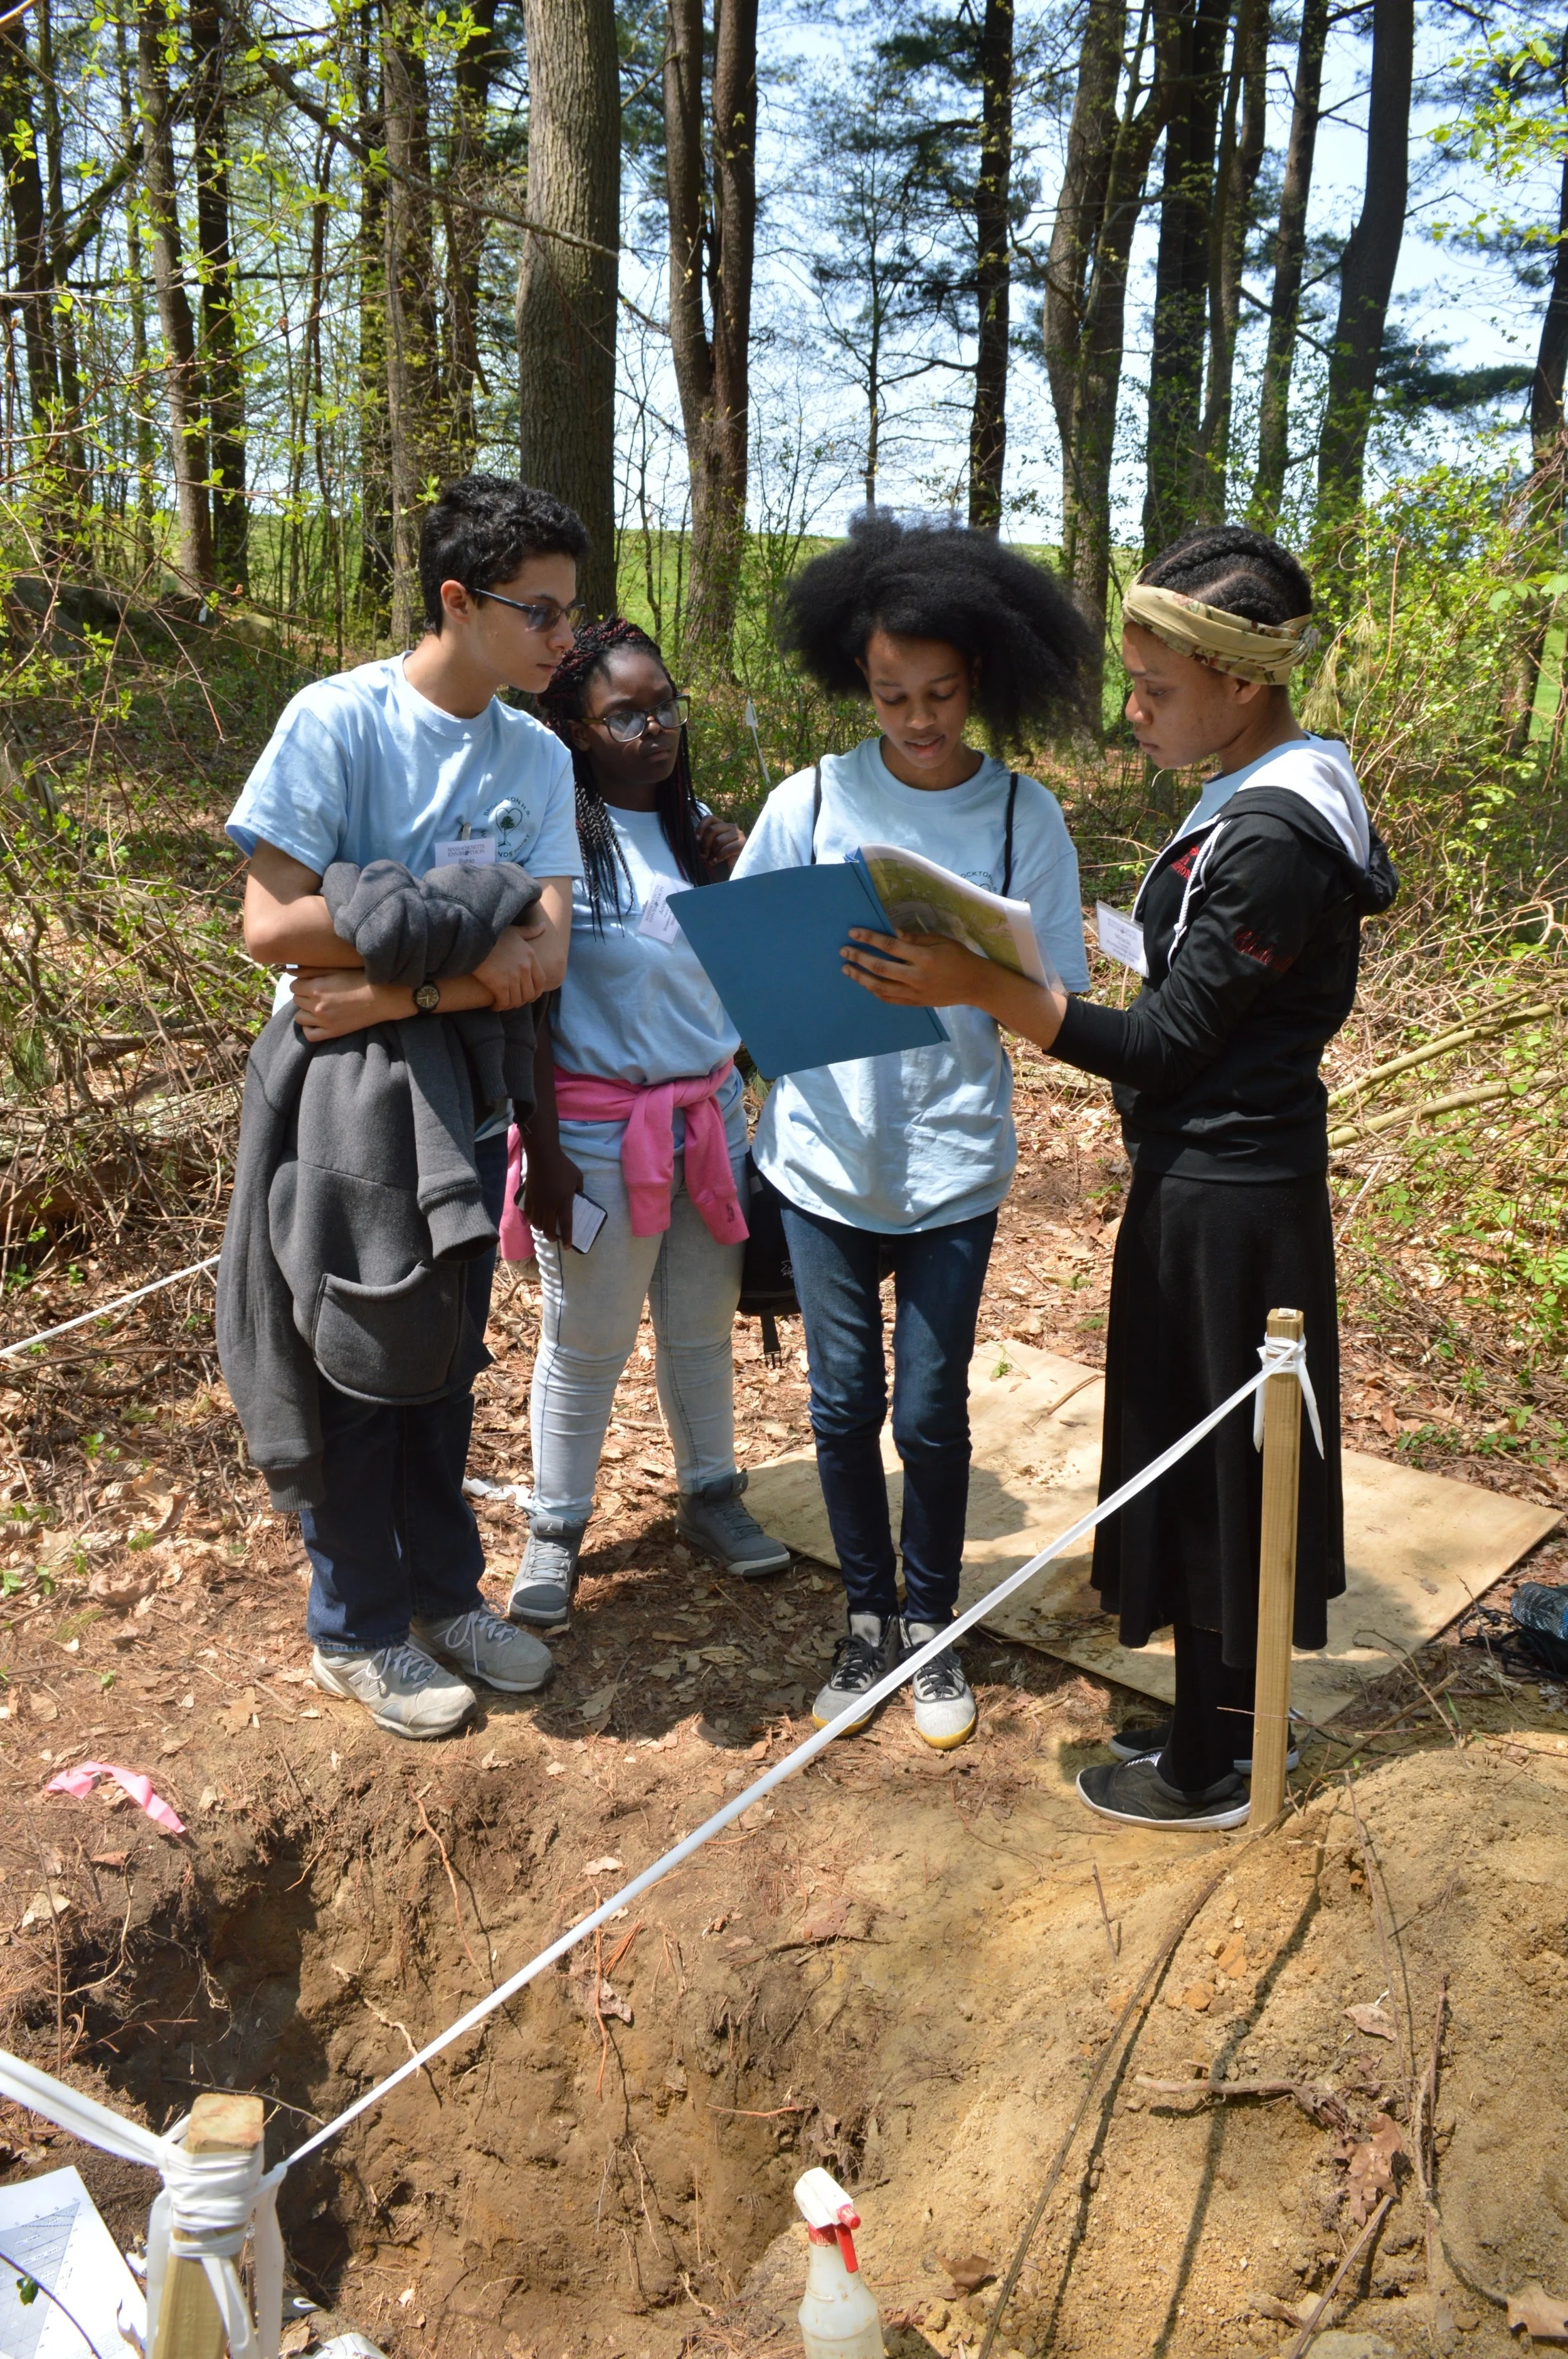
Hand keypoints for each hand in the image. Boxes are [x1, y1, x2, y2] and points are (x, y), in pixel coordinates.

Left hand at [290, 968, 404, 1040]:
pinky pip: (310, 1035)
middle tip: (317, 993)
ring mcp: (324, 1021)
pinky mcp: (333, 1032)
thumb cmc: (361, 978)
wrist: (383, 997)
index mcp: (316, 987)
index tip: (311, 982)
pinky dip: (309, 1028)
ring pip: (299, 1017)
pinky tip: (316, 1021)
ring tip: (317, 1006)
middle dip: (303, 995)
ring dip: (305, 1010)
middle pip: (296, 1000)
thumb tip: (289, 970)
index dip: (301, 983)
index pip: (293, 986)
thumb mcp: (336, 969)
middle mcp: (317, 1005)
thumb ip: (310, 969)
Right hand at [473, 922, 551, 1010]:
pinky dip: (499, 1007)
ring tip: (502, 1004)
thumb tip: (544, 926)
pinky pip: (504, 1002)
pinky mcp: (500, 985)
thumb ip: (530, 931)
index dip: (536, 992)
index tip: (529, 997)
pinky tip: (493, 1006)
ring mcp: (513, 977)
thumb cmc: (492, 933)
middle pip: (529, 994)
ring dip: (510, 1005)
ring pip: (517, 1000)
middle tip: (512, 1001)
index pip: (540, 981)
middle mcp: (525, 968)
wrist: (474, 938)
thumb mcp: (514, 930)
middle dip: (521, 1000)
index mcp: (530, 956)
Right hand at [521, 1143, 582, 1241]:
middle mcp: (550, 1206)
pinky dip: (532, 1220)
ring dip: (542, 1230)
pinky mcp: (529, 1198)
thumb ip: (579, 1189)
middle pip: (549, 1229)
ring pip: (537, 1224)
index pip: (566, 1225)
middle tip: (555, 1238)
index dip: (567, 1238)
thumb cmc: (563, 1166)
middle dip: (552, 1237)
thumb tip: (578, 1196)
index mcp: (564, 1203)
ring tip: (545, 1229)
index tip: (567, 1246)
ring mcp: (538, 1203)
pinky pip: (529, 1215)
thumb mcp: (578, 1177)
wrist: (543, 1157)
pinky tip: (534, 1220)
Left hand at [698, 813, 745, 873]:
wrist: (736, 872)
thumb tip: (695, 839)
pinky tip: (716, 862)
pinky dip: (719, 857)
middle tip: (703, 856)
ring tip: (711, 861)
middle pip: (712, 829)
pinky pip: (727, 848)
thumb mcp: (709, 848)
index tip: (696, 839)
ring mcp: (739, 834)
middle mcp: (731, 827)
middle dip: (705, 844)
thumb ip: (704, 841)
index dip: (701, 827)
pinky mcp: (743, 844)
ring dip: (712, 852)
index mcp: (722, 826)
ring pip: (719, 840)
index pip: (709, 818)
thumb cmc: (720, 861)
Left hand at [840, 927, 995, 1010]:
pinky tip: (864, 983)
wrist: (975, 985)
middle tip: (844, 951)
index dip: (869, 938)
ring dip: (860, 977)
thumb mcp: (941, 941)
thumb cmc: (959, 958)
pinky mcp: (915, 1003)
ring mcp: (914, 993)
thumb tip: (893, 932)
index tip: (854, 932)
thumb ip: (916, 938)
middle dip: (859, 958)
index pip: (890, 946)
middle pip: (880, 968)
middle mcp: (916, 977)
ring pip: (880, 987)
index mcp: (924, 957)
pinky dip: (874, 991)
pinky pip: (889, 999)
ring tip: (847, 968)